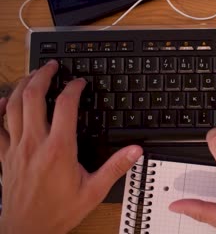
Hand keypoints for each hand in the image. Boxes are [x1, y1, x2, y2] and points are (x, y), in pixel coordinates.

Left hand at [0, 60, 141, 233]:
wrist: (27, 230)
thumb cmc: (58, 212)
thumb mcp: (93, 191)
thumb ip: (115, 167)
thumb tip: (135, 150)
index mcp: (59, 149)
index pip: (65, 106)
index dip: (73, 88)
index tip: (80, 82)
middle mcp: (34, 143)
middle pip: (33, 97)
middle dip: (42, 75)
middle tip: (52, 66)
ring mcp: (16, 148)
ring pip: (12, 106)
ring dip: (22, 86)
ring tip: (32, 75)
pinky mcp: (4, 156)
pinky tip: (2, 101)